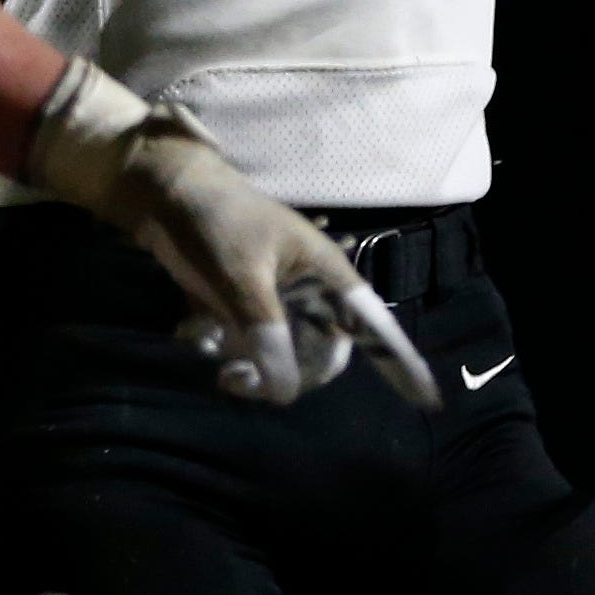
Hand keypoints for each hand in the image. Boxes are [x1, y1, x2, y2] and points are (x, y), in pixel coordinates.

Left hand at [26, 69, 438, 406]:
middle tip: (235, 378)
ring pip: (278, 359)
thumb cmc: (217, 221)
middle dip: (281, 377)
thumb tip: (286, 394)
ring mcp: (275, 302)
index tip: (429, 401)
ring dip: (243, 366)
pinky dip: (218, 348)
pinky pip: (244, 348)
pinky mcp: (243, 308)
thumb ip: (267, 336)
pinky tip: (191, 328)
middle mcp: (308, 292)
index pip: (374, 326)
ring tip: (207, 350)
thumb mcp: (242, 279)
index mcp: (326, 274)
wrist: (165, 193)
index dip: (401, 363)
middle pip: (317, 358)